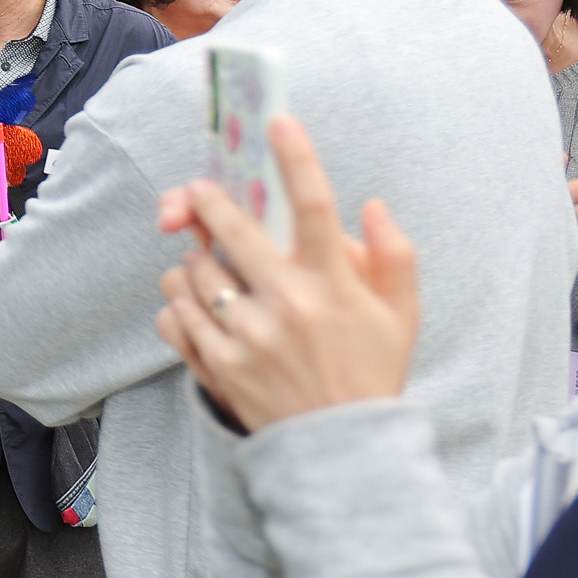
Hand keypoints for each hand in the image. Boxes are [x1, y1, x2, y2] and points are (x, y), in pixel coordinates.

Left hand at [152, 115, 420, 430]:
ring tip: (212, 269)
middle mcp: (288, 307)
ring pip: (194, 272)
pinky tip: (198, 308)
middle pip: (232, 231)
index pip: (313, 207)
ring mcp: (248, 338)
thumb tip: (370, 205)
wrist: (340, 455)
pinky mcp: (217, 366)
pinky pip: (175, 316)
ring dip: (195, 262)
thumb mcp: (403, 316)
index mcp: (335, 287)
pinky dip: (178, 305)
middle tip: (199, 193)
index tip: (278, 122)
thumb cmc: (371, 373)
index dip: (296, 158)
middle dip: (207, 202)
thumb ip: (395, 256)